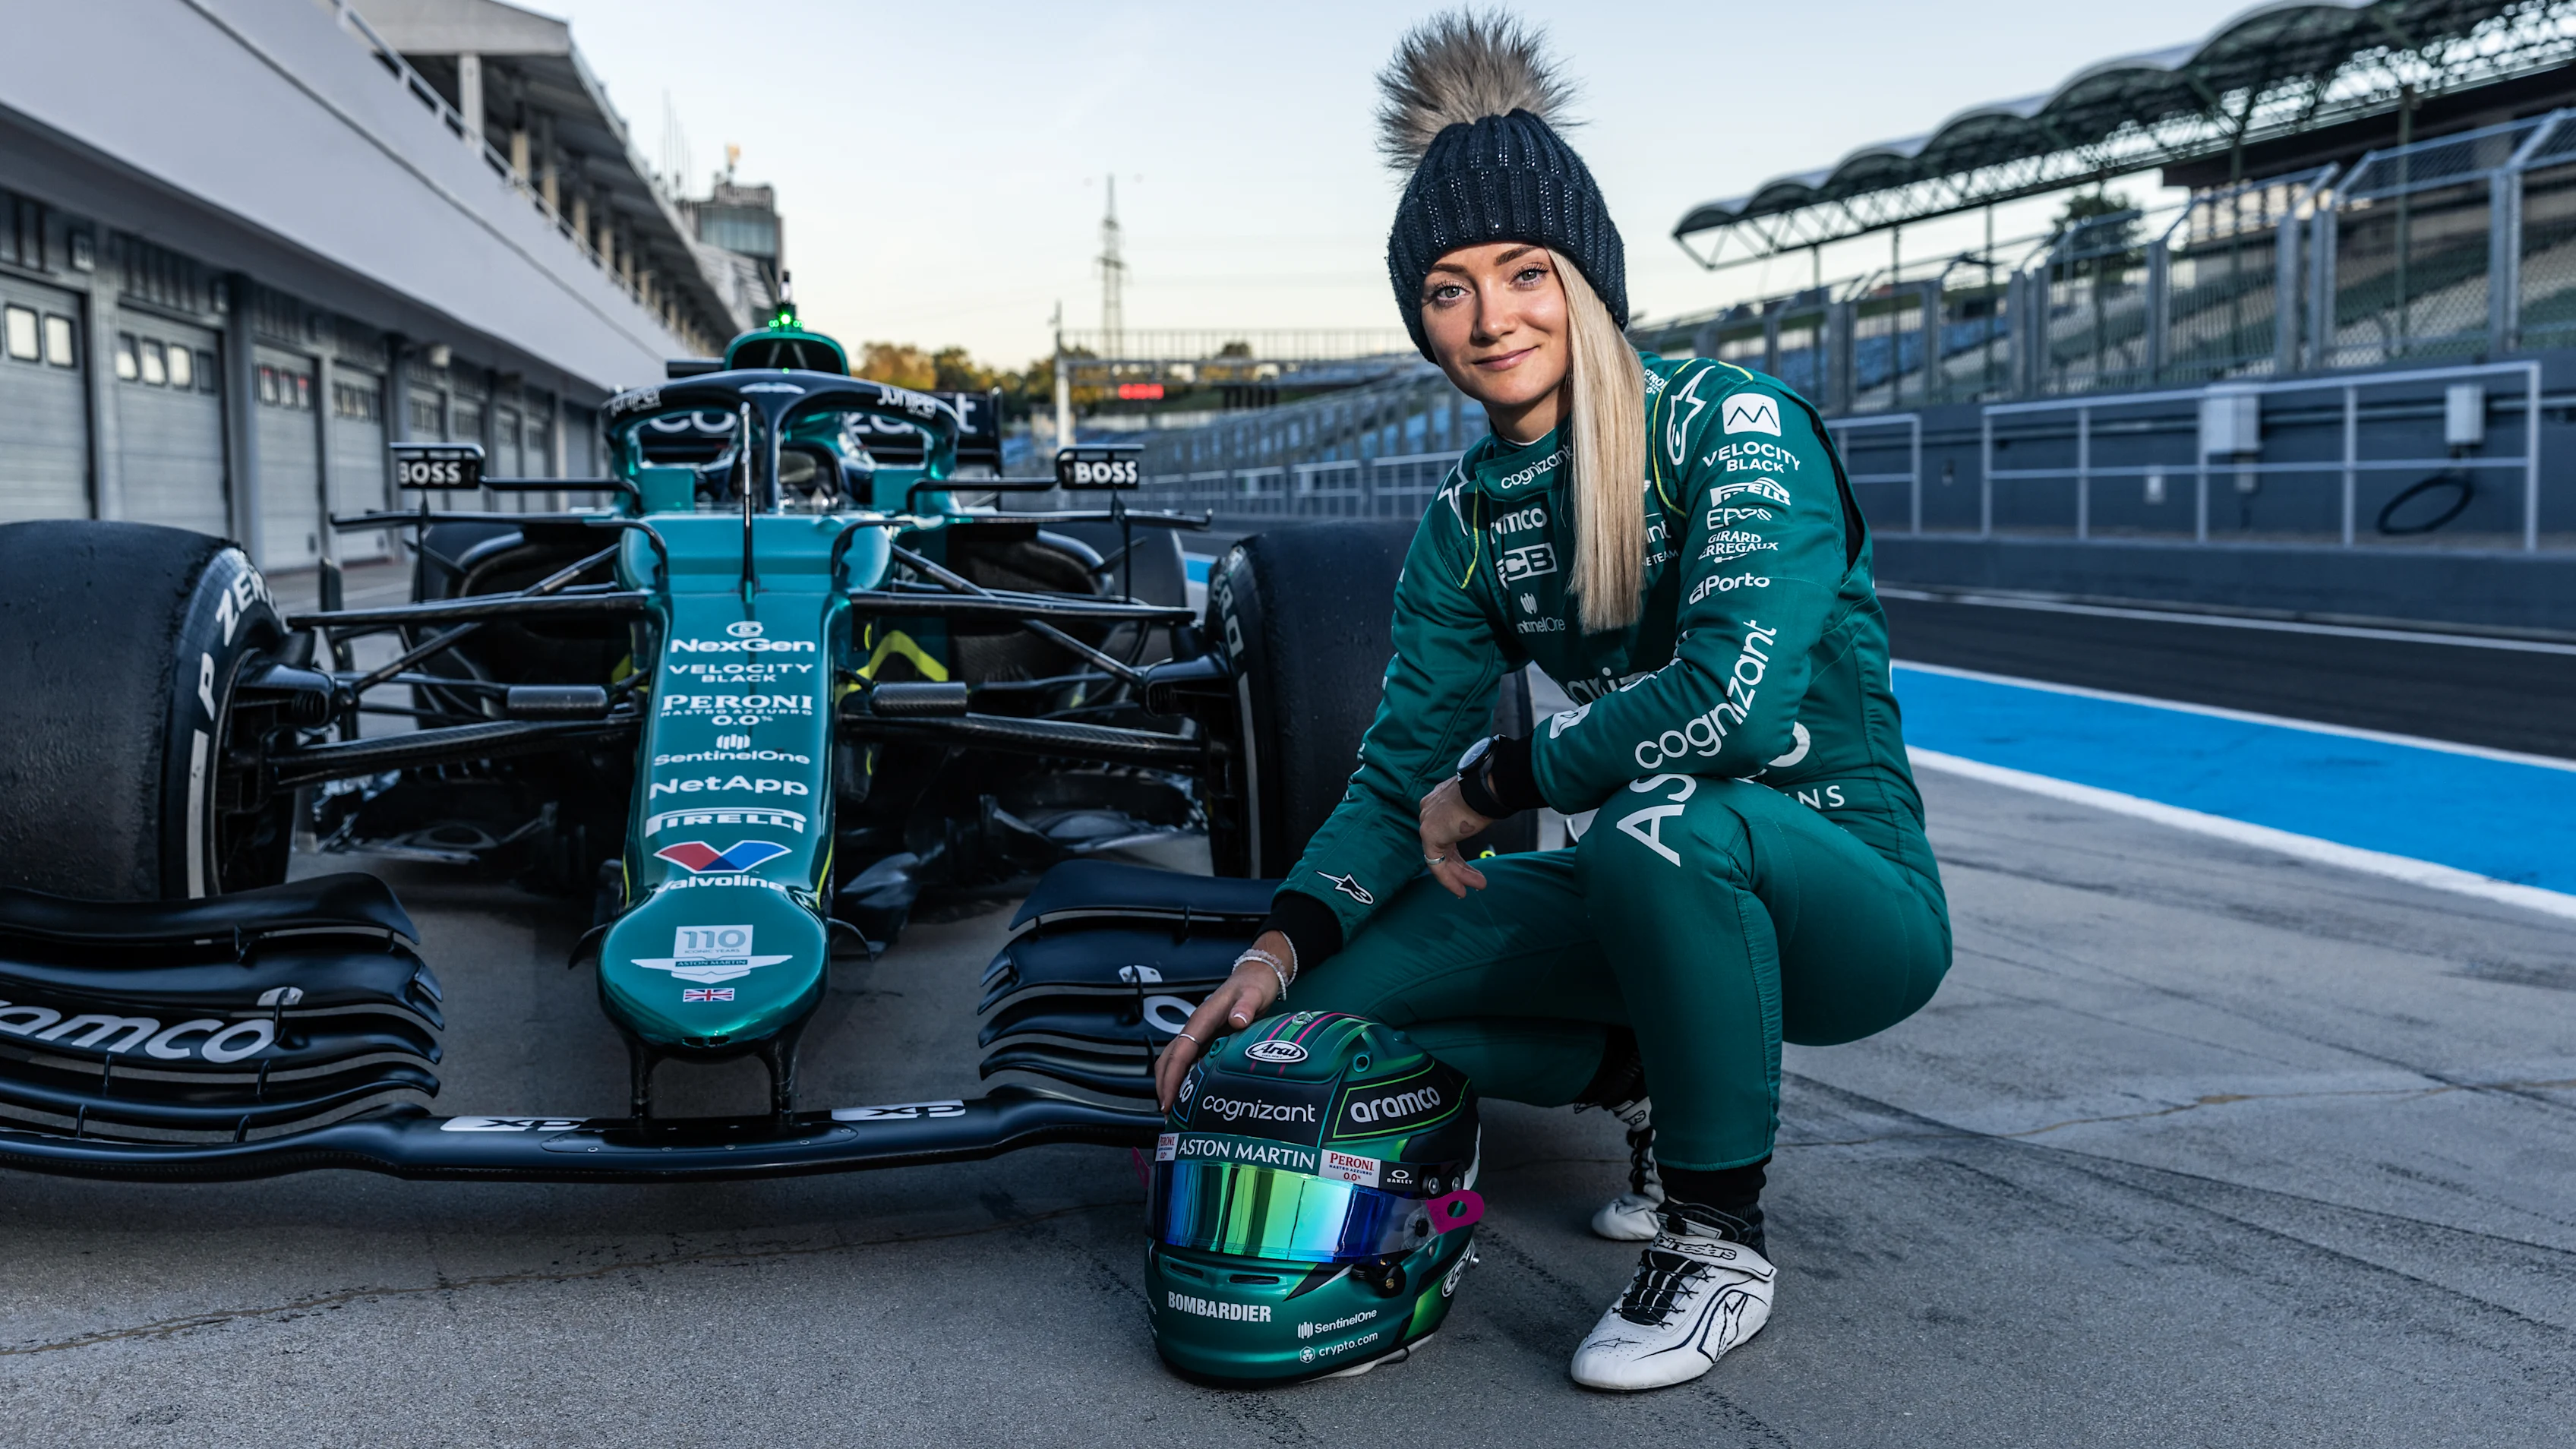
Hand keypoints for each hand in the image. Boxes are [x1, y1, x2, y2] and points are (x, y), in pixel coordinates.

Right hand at [1154, 930, 1290, 1109]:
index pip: (1180, 1051)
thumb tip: (1237, 1020)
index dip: (1172, 1076)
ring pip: (1176, 1061)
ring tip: (1175, 1109)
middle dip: (1164, 1085)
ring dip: (1171, 1083)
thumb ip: (1245, 1006)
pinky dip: (1184, 1078)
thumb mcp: (1254, 993)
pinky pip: (1189, 1061)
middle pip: (1169, 1058)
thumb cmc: (1254, 984)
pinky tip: (1191, 1094)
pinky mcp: (1207, 1040)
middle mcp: (1197, 1028)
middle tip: (1168, 1112)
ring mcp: (1200, 1034)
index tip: (1169, 1098)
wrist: (1257, 976)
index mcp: (1203, 1018)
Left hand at [1417, 775, 1492, 897]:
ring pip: (1440, 856)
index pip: (1446, 831)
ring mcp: (1427, 821)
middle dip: (1460, 866)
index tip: (1470, 863)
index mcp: (1440, 800)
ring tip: (1479, 885)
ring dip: (1460, 874)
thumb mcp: (1479, 804)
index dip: (1457, 851)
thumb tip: (1487, 815)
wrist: (1483, 788)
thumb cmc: (1487, 792)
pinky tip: (1461, 889)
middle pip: (1443, 845)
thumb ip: (1473, 813)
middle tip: (1477, 880)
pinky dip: (1449, 878)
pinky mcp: (1429, 834)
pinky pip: (1436, 863)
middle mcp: (1429, 810)